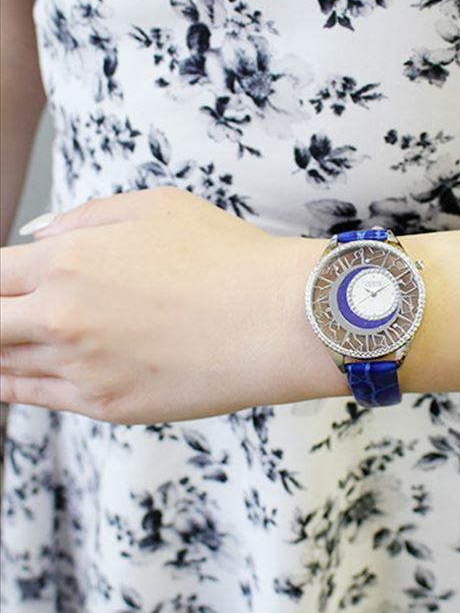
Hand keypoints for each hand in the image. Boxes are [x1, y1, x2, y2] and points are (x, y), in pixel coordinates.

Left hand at [0, 186, 340, 423]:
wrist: (280, 320)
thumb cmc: (230, 257)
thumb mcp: (158, 206)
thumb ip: (84, 217)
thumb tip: (36, 238)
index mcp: (68, 261)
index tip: (5, 283)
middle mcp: (62, 317)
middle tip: (6, 316)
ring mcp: (82, 368)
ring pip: (3, 365)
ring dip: (2, 350)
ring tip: (11, 343)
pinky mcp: (107, 406)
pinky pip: (36, 398)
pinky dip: (16, 385)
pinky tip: (16, 377)